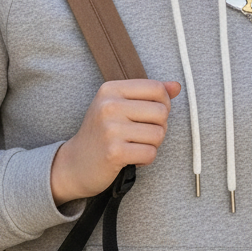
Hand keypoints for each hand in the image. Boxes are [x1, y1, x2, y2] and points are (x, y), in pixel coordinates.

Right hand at [50, 79, 180, 204]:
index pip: (156, 88)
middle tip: (141, 134)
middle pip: (161, 112)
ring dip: (152, 145)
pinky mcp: (114, 152)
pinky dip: (145, 159)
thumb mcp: (119, 106)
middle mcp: (109, 105)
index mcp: (111, 89)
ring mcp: (110, 129)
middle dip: (159, 127)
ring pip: (158, 134)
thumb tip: (176, 86)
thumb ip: (148, 94)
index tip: (152, 115)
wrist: (75, 163)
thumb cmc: (101, 133)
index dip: (164, 103)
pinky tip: (130, 157)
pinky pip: (150, 153)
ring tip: (134, 146)